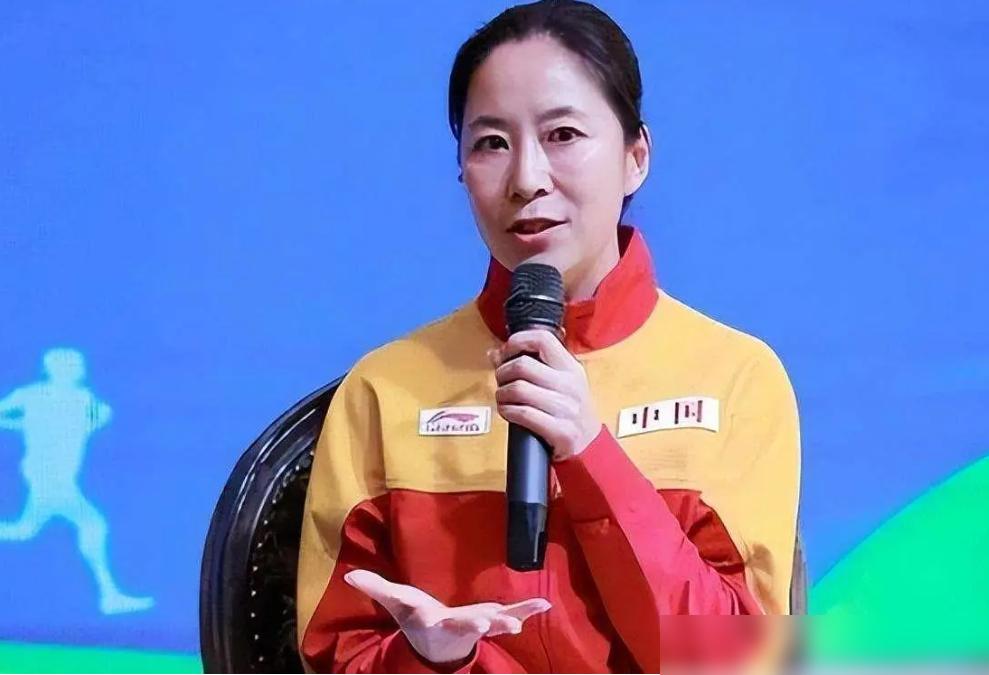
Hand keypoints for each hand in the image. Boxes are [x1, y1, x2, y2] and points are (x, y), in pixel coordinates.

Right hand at [344, 570, 550, 665]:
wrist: (436, 646)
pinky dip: (527, 610)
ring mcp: (475, 625)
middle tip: (483, 621)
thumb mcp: (395, 603)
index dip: (416, 609)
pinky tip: (544, 604)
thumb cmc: (416, 620)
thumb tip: (350, 577)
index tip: (416, 608)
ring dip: (503, 621)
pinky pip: (512, 614)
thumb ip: (376, 588)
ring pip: (491, 624)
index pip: (418, 613)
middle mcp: (453, 626)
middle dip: (472, 623)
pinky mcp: (491, 619)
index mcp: (427, 620)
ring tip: (516, 623)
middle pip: (461, 625)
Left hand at [489, 329, 601, 461]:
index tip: (506, 352)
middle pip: (522, 365)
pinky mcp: (560, 430)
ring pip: (518, 389)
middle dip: (502, 373)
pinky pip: (523, 414)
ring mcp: (566, 408)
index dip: (517, 341)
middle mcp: (570, 384)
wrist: (590, 445)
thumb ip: (529, 365)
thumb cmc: (569, 410)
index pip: (542, 339)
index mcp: (570, 367)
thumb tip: (494, 354)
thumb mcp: (557, 382)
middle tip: (501, 381)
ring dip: (502, 394)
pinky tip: (508, 412)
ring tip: (503, 398)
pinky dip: (507, 411)